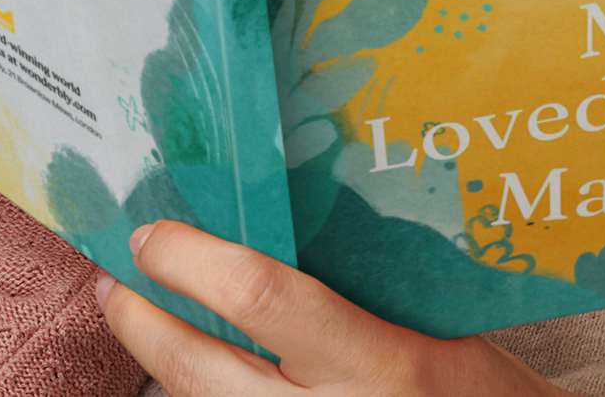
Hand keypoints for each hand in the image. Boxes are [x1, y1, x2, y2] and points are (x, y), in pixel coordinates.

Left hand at [94, 223, 562, 396]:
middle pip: (202, 372)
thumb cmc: (490, 388)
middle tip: (114, 277)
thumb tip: (273, 224)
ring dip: (156, 364)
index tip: (154, 232)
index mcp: (382, 359)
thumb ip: (363, 287)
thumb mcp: (437, 322)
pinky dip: (200, 395)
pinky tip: (187, 367)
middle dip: (142, 322)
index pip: (263, 298)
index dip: (194, 262)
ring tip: (134, 316)